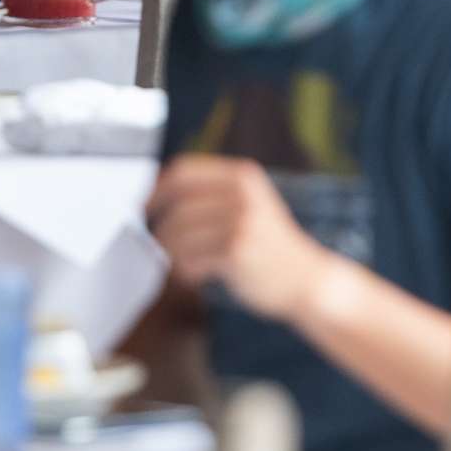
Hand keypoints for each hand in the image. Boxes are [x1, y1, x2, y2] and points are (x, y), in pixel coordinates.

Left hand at [144, 155, 331, 322]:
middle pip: (177, 205)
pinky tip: (196, 274)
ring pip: (179, 234)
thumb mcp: (248, 204)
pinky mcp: (236, 252)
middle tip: (159, 243)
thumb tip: (154, 191)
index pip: (183, 171)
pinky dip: (186, 270)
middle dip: (160, 227)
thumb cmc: (270, 245)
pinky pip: (190, 259)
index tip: (143, 206)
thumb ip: (211, 193)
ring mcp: (240, 222)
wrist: (307, 280)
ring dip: (172, 253)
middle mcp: (242, 194)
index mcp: (242, 176)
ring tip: (182, 263)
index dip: (156, 189)